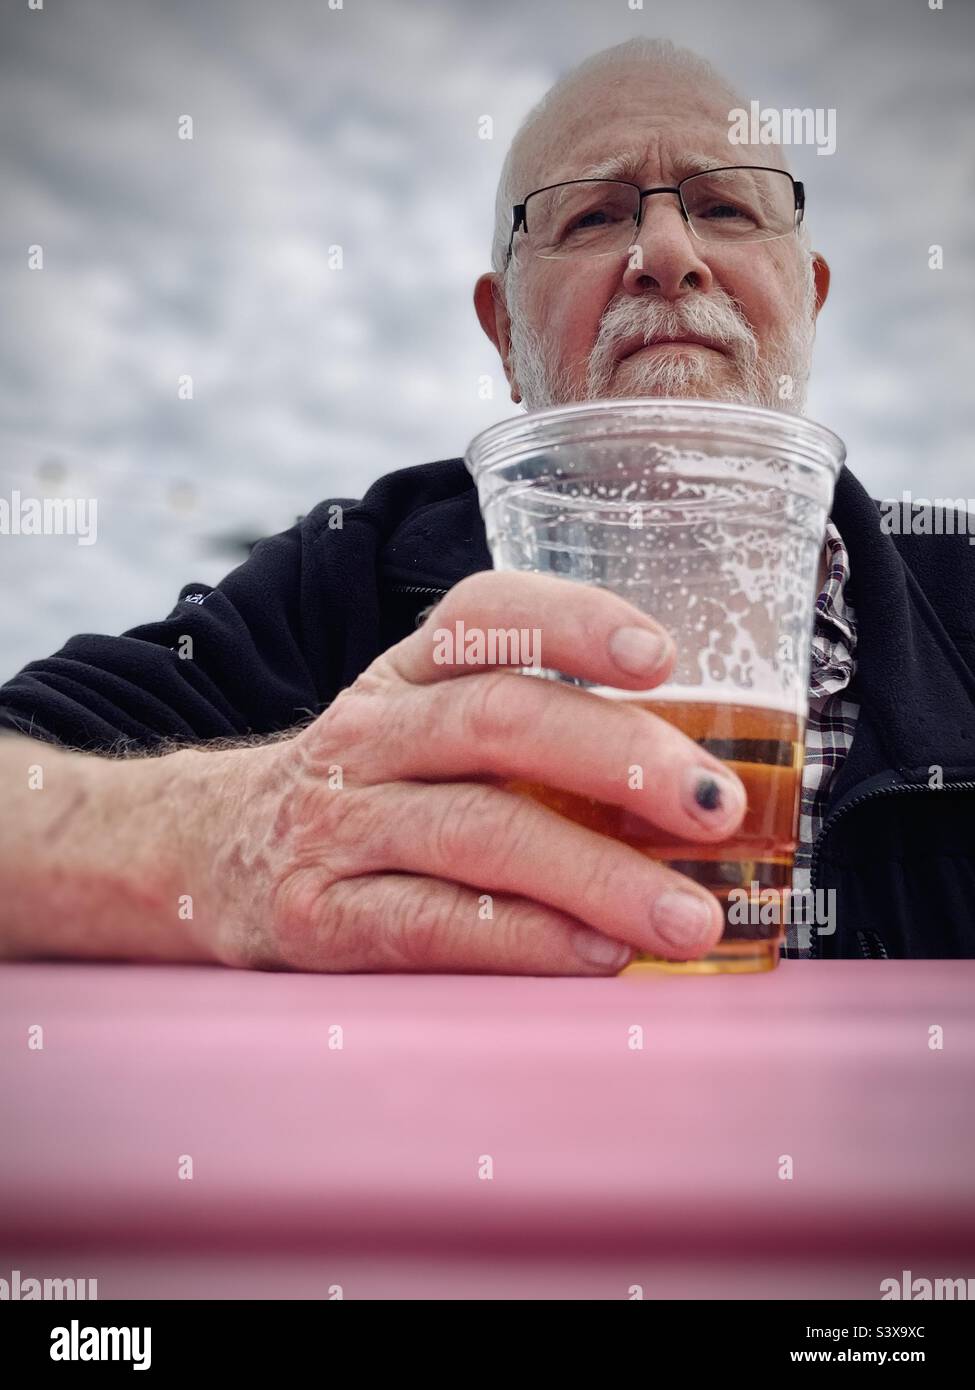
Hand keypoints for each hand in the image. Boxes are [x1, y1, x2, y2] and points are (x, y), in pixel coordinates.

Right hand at [203, 571, 746, 973]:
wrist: (209, 854)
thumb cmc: (362, 791)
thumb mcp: (419, 728)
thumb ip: (528, 731)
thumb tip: (698, 770)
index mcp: (407, 675)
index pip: (484, 615)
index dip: (573, 622)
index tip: (660, 654)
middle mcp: (371, 734)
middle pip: (499, 720)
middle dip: (619, 757)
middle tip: (715, 805)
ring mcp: (339, 824)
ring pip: (477, 831)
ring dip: (598, 874)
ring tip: (687, 917)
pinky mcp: (320, 916)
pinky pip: (433, 922)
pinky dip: (527, 940)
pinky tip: (599, 956)